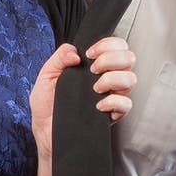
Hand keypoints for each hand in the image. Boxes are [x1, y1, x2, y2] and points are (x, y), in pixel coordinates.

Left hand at [29, 37, 135, 159]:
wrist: (45, 131)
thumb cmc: (46, 105)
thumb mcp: (47, 75)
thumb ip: (60, 57)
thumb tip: (76, 53)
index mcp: (94, 66)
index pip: (116, 46)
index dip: (108, 44)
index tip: (90, 53)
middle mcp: (107, 79)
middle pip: (129, 58)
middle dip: (111, 58)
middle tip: (93, 68)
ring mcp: (111, 97)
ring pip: (130, 79)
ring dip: (113, 79)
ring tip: (95, 87)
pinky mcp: (112, 115)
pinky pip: (126, 104)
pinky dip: (113, 101)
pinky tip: (98, 105)